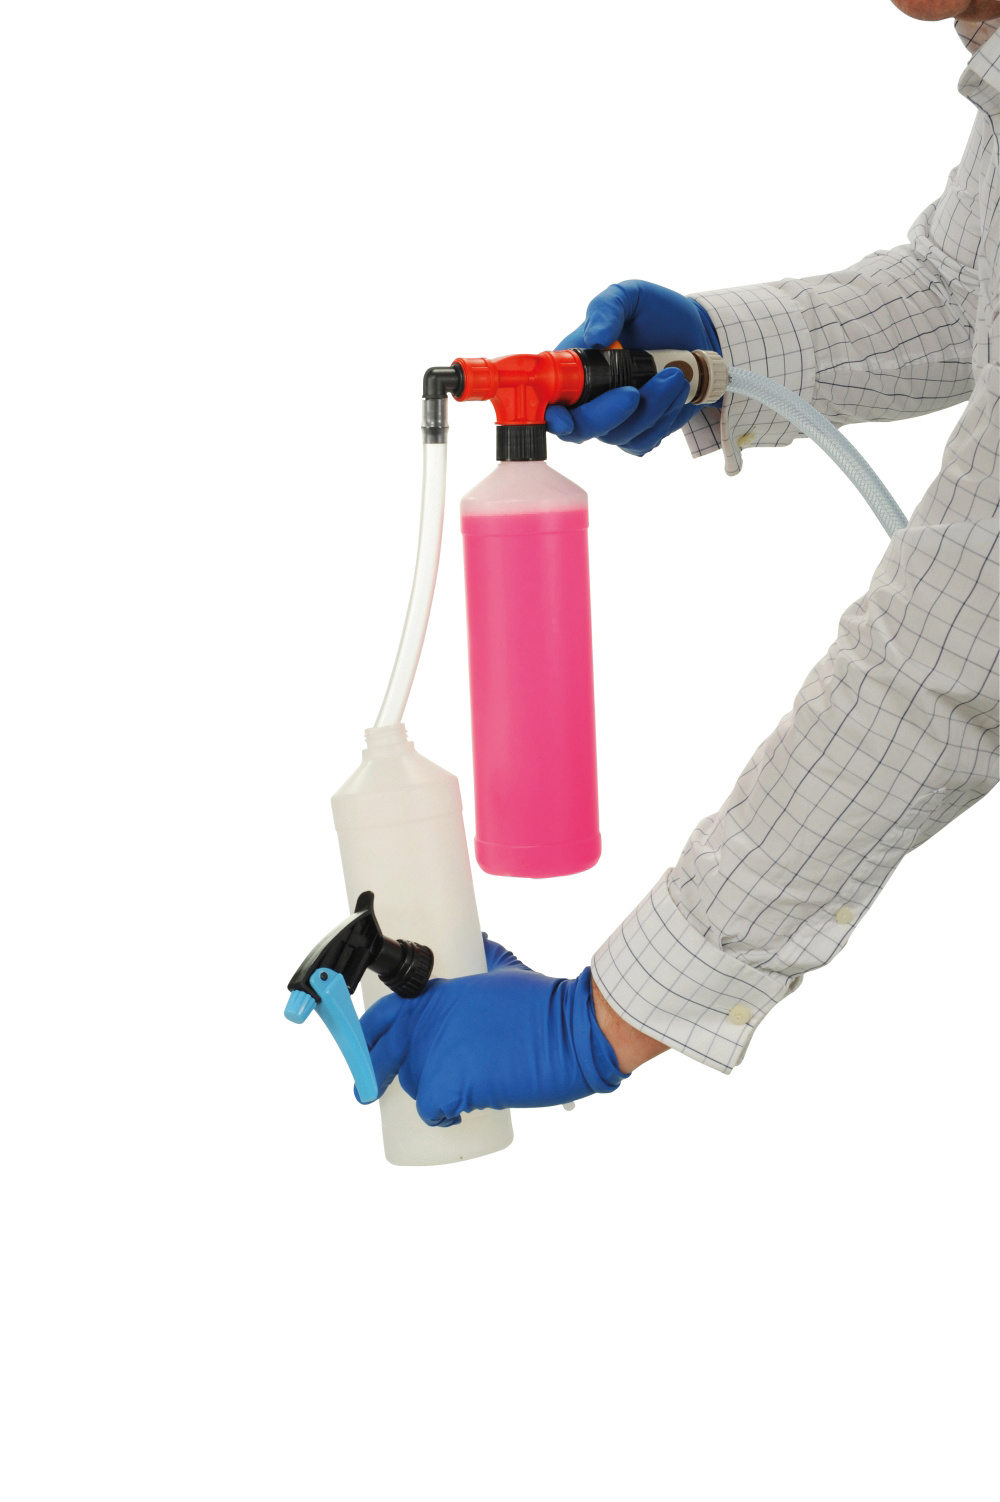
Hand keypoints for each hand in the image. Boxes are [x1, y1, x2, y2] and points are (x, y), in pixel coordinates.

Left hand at [357, 937, 626, 1125]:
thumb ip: (486, 957)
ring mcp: (435, 1055)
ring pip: (414, 1084)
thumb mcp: (505, 971)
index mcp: (436, 994)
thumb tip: (480, 942)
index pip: (381, 1016)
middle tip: (369, 1092)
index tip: (363, 1049)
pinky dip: (442, 1117)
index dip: (367, 1036)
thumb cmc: (544, 1003)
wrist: (571, 1032)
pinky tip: (456, 1115)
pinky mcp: (449, 1086)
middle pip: (383, 1054)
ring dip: (427, 1093)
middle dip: (374, 1074)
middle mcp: (427, 1022)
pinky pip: (430, 1111)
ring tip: (452, 1094)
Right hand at [547, 279, 720, 455]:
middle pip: (579, 429)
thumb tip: (594, 337)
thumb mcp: (631, 295)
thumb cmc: (658, 314)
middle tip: (634, 392)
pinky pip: (643, 441)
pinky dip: (663, 418)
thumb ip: (607, 307)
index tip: (562, 416)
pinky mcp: (639, 432)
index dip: (550, 414)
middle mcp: (586, 398)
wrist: (699, 335)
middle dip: (608, 414)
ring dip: (651, 408)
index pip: (548, 399)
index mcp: (573, 367)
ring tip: (675, 374)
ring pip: (618, 435)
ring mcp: (613, 419)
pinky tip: (675, 391)